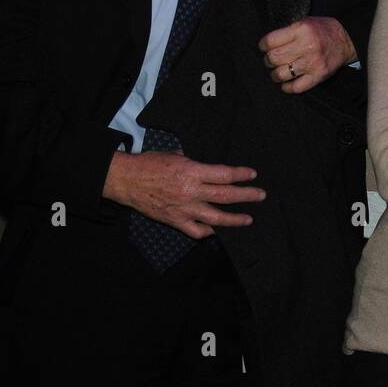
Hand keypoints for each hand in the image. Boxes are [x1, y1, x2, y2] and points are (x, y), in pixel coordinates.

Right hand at [103, 150, 264, 238]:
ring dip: (235, 219)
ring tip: (248, 219)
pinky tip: (218, 230)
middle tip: (260, 195)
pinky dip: (209, 231)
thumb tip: (207, 169)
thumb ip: (194, 164)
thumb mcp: (175, 155)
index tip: (253, 175)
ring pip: (216, 217)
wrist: (127, 181)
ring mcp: (184, 209)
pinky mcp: (175, 221)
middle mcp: (191, 191)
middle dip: (246, 196)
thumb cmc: (149, 164)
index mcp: (192, 172)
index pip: (224, 174)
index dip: (241, 175)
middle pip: (226, 195)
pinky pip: (197, 231)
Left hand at [258, 16, 356, 92]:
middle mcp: (306, 46)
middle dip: (268, 60)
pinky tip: (286, 84)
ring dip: (275, 75)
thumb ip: (287, 32)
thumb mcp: (304, 22)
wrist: (346, 40)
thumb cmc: (322, 30)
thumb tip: (267, 45)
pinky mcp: (318, 76)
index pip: (270, 41)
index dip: (263, 45)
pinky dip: (287, 87)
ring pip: (281, 74)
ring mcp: (312, 63)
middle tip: (271, 60)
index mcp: (301, 30)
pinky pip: (296, 87)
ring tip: (277, 72)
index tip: (264, 47)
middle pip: (274, 58)